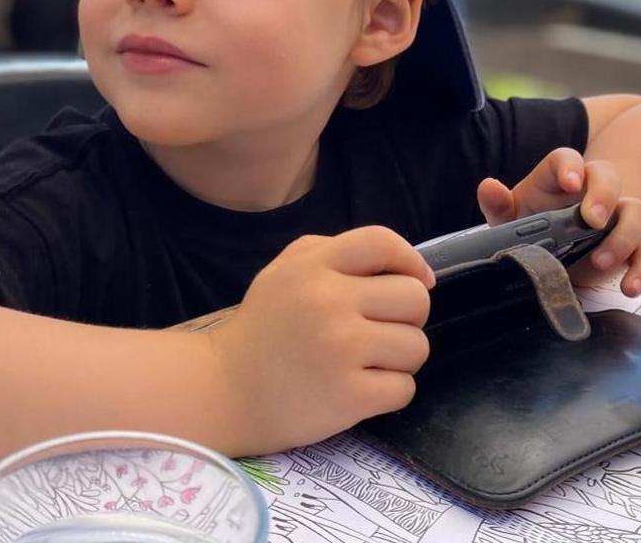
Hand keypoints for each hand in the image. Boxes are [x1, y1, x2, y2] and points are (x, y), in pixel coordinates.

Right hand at [206, 227, 434, 452]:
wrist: (222, 390)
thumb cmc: (261, 331)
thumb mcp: (281, 273)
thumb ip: (327, 253)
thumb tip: (398, 262)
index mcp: (313, 267)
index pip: (382, 243)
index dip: (411, 260)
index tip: (418, 280)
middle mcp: (329, 302)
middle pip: (415, 298)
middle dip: (407, 318)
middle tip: (379, 332)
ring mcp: (342, 349)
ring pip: (417, 346)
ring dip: (399, 359)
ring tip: (366, 364)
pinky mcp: (350, 396)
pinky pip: (405, 388)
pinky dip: (389, 393)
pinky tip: (359, 390)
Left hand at [476, 148, 640, 296]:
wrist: (550, 260)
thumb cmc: (530, 229)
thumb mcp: (510, 220)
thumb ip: (499, 205)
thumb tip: (489, 186)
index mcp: (559, 179)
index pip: (568, 159)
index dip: (571, 166)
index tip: (570, 182)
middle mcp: (592, 193)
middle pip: (610, 177)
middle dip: (605, 195)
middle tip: (593, 220)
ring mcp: (615, 220)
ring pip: (637, 212)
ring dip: (624, 235)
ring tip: (600, 262)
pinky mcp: (630, 248)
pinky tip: (629, 288)